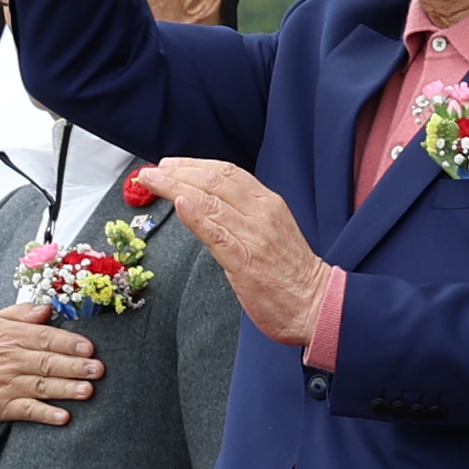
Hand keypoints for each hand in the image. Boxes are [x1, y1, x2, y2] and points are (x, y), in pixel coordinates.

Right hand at [0, 308, 104, 427]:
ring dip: (65, 389)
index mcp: (12, 337)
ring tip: (88, 390)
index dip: (67, 343)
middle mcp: (10, 360)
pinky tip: (63, 416)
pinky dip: (45, 414)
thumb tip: (47, 308)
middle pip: (46, 363)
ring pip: (41, 387)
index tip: (88, 347)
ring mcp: (7, 385)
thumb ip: (23, 312)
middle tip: (97, 369)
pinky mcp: (3, 407)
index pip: (44, 338)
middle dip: (74, 366)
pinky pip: (27, 411)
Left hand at [138, 158, 329, 350]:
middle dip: (178, 172)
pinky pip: (217, 234)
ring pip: (210, 202)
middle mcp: (261, 214)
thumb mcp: (271, 231)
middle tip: (152, 173)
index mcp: (268, 203)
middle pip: (214, 181)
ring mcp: (253, 237)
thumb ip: (244, 215)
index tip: (171, 165)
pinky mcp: (246, 262)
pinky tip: (179, 204)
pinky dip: (196, 217)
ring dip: (176, 188)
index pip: (227, 173)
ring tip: (153, 182)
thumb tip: (209, 205)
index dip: (195, 165)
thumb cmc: (291, 273)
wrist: (316, 304)